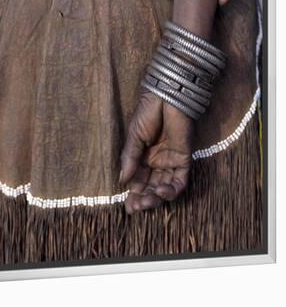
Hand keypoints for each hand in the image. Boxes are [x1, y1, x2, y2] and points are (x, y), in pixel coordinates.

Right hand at [120, 90, 193, 212]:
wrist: (166, 97)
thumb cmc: (147, 113)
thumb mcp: (133, 136)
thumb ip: (129, 158)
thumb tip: (123, 181)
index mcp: (142, 157)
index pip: (138, 181)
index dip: (133, 195)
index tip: (128, 208)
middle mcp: (157, 162)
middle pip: (151, 187)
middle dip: (145, 199)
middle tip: (138, 207)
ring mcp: (171, 161)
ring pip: (166, 187)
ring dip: (158, 197)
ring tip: (149, 200)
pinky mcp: (184, 159)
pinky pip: (180, 180)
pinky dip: (172, 189)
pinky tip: (162, 190)